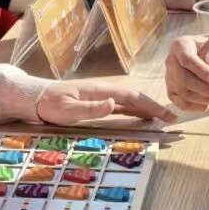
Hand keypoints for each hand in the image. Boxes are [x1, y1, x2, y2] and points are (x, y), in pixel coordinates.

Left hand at [36, 80, 176, 127]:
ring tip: (162, 118)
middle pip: (135, 98)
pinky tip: (141, 117)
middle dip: (154, 107)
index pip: (131, 97)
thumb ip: (91, 108)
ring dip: (147, 109)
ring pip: (130, 102)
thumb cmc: (50, 104)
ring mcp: (101, 96)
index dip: (150, 105)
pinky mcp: (97, 101)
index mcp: (100, 90)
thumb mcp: (67, 110)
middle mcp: (104, 91)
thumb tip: (114, 104)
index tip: (165, 115)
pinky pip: (121, 106)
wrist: (36, 97)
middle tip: (172, 119)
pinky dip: (135, 110)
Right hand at [165, 28, 208, 112]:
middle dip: (205, 89)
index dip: (201, 72)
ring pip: (182, 93)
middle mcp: (171, 60)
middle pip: (183, 79)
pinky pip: (180, 104)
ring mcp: (170, 77)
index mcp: (181, 44)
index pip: (186, 60)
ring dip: (205, 98)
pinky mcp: (173, 92)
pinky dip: (196, 107)